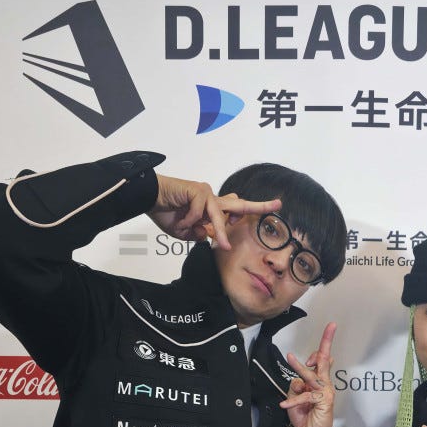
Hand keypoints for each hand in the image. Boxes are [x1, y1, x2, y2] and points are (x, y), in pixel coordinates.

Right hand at [148, 174, 279, 248]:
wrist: (148, 198)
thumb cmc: (165, 212)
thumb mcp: (186, 232)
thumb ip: (200, 235)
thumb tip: (209, 236)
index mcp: (212, 210)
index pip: (235, 211)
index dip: (251, 212)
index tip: (272, 209)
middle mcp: (213, 200)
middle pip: (240, 205)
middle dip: (259, 206)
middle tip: (278, 204)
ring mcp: (206, 194)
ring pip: (219, 216)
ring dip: (215, 230)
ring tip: (202, 236)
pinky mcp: (198, 190)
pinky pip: (200, 212)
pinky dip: (188, 221)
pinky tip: (179, 218)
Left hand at [279, 322, 336, 426]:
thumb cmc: (305, 416)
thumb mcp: (295, 398)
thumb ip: (296, 386)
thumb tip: (297, 380)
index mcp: (318, 380)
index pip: (321, 360)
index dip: (320, 348)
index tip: (328, 330)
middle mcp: (324, 383)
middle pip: (325, 359)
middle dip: (327, 341)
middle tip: (332, 326)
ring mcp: (326, 391)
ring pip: (312, 375)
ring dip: (299, 367)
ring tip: (290, 357)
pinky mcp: (324, 401)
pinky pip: (305, 396)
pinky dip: (293, 401)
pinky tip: (285, 404)